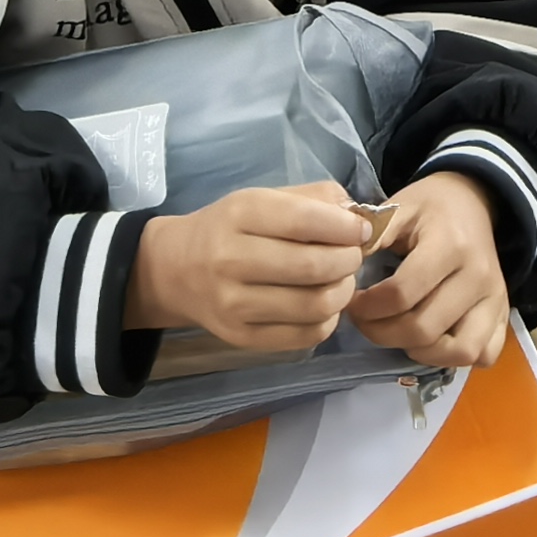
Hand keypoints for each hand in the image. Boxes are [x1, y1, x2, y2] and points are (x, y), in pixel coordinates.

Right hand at [122, 183, 372, 350]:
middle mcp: (231, 259)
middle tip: (353, 256)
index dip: (344, 227)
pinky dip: (327, 321)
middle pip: (313, 266)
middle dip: (348, 261)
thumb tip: (359, 217)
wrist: (175, 271)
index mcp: (240, 214)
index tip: (361, 230)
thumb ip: (312, 200)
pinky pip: (303, 335)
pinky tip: (324, 306)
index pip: (304, 221)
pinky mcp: (241, 338)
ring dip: (343, 292)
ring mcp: (234, 305)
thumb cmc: (228, 228)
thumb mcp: (261, 198)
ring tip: (342, 281)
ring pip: (313, 305)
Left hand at [349, 170, 511, 369]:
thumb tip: (342, 270)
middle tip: (366, 321)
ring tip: (398, 332)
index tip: (352, 302)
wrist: (471, 200)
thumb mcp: (396, 209)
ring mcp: (495, 298)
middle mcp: (478, 276)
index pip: (403, 294)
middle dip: (383, 333)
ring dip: (420, 351)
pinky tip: (432, 340)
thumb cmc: (428, 207)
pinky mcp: (503, 314)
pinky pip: (485, 354)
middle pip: (425, 329)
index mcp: (449, 244)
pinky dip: (456, 357)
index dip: (368, 307)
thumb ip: (370, 238)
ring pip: (459, 351)